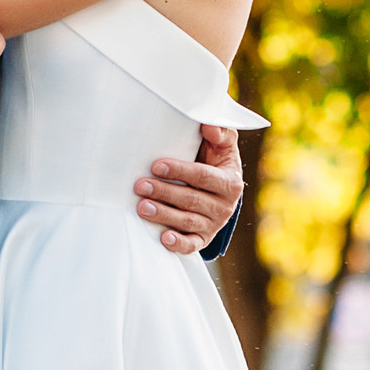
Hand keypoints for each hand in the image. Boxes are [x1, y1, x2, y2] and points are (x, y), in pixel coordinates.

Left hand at [136, 123, 243, 253]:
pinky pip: (193, 245)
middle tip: (140, 186)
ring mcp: (214, 224)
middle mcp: (225, 205)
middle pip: (191, 199)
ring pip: (188, 222)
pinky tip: (164, 239)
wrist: (221, 188)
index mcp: (230, 181)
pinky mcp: (204, 239)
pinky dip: (179, 244)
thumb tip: (208, 124)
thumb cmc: (215, 159)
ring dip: (164, 215)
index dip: (180, 171)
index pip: (203, 176)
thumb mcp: (223, 144)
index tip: (156, 165)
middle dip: (164, 192)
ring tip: (142, 207)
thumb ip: (219, 131)